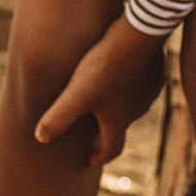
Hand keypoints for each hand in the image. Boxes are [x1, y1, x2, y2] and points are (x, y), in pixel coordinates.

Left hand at [34, 17, 166, 165]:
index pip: (112, 148)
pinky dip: (130, 82)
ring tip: (104, 94)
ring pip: (132, 103)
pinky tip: (120, 69)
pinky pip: (142, 82)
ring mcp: (149, 91)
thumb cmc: (106, 67)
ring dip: (119, 102)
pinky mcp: (155, 72)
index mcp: (118, 121)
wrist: (138, 36)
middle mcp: (137, 111)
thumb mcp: (77, 94)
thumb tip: (40, 138)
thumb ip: (58, 117)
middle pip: (121, 125)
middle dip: (107, 127)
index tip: (91, 159)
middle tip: (92, 125)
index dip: (100, 156)